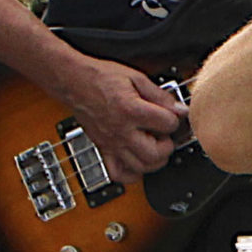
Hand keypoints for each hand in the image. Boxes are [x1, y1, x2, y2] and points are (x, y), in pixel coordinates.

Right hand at [44, 53, 184, 178]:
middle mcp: (121, 131)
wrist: (73, 81)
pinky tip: (138, 161)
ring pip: (140, 168)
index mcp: (131, 110)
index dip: (175, 118)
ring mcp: (111, 143)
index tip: (172, 115)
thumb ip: (160, 96)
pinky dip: (132, 174)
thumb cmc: (100, 77)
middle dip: (167, 146)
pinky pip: (118, 173)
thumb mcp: (136, 78)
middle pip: (156, 154)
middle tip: (165, 135)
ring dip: (154, 160)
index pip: (167, 124)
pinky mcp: (103, 148)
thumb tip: (178, 109)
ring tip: (154, 146)